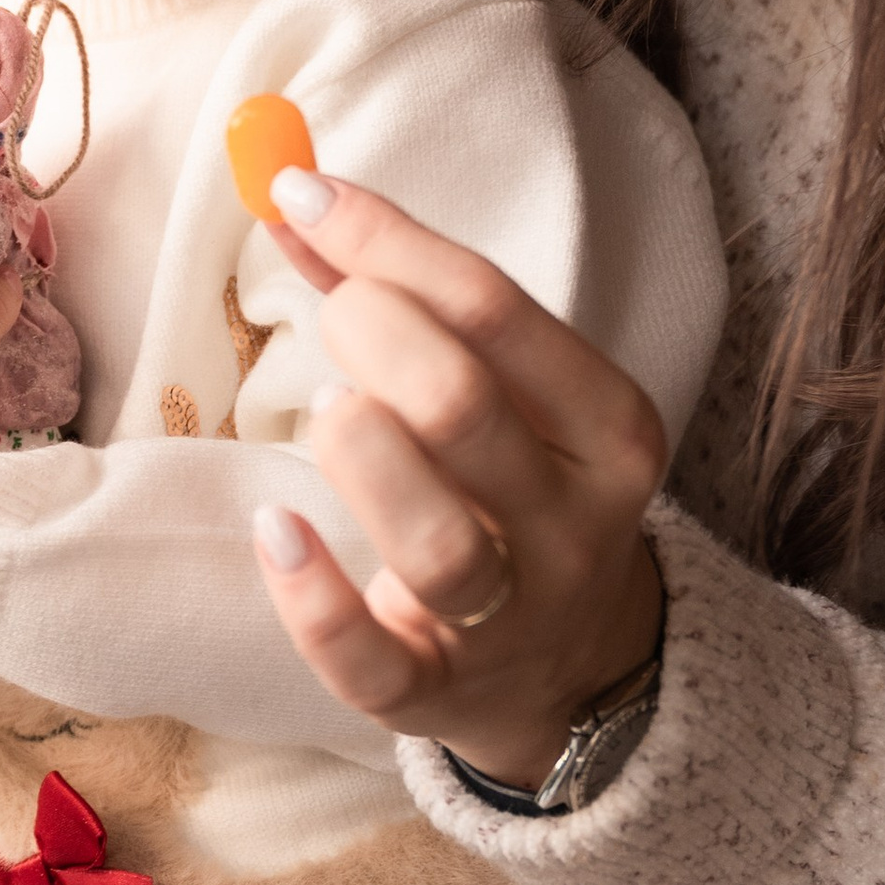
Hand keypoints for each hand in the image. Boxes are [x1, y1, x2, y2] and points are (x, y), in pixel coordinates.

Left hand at [247, 177, 667, 786]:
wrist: (570, 666)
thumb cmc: (517, 489)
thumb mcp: (506, 392)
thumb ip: (405, 297)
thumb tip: (297, 198)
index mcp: (609, 429)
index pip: (494, 311)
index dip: (386, 241)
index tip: (297, 191)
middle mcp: (575, 525)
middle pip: (465, 413)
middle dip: (375, 336)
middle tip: (334, 315)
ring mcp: (509, 619)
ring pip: (439, 545)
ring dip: (365, 459)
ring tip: (326, 411)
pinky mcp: (436, 693)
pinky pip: (370, 663)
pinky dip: (314, 598)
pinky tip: (275, 529)